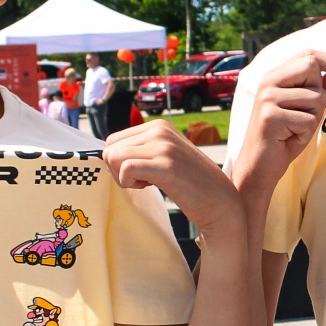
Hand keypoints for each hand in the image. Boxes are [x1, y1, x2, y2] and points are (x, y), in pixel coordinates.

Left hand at [103, 119, 243, 235]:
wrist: (219, 200)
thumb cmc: (189, 182)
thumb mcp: (165, 155)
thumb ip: (142, 149)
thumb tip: (106, 153)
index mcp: (158, 125)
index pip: (113, 140)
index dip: (119, 161)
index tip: (142, 172)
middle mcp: (160, 130)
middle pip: (109, 148)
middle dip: (118, 170)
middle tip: (143, 180)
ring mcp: (163, 146)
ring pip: (113, 158)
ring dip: (123, 178)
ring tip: (147, 183)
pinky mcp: (165, 165)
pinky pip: (125, 169)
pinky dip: (129, 184)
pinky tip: (149, 187)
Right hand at [230, 50, 325, 201]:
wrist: (258, 167)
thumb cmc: (284, 138)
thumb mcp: (307, 111)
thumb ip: (323, 91)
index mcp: (275, 76)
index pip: (308, 54)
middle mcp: (268, 82)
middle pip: (311, 67)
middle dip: (320, 92)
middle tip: (308, 114)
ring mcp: (267, 98)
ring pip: (315, 97)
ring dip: (313, 118)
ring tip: (295, 129)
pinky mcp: (270, 116)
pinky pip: (309, 120)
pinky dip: (305, 133)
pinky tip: (289, 138)